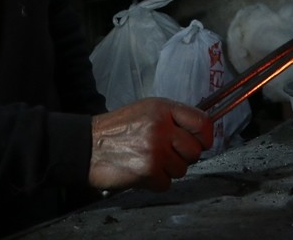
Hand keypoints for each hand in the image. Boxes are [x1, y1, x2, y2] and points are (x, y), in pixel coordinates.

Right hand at [88, 97, 213, 191]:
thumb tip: (199, 135)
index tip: (201, 143)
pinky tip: (141, 171)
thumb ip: (173, 118)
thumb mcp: (146, 111)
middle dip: (182, 157)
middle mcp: (161, 127)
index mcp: (163, 108)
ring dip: (167, 171)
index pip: (202, 122)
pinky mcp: (148, 170)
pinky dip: (155, 182)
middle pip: (194, 151)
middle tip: (164, 155)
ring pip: (181, 170)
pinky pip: (167, 183)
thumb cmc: (116, 130)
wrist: (86, 146)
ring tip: (148, 161)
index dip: (205, 137)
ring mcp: (155, 149)